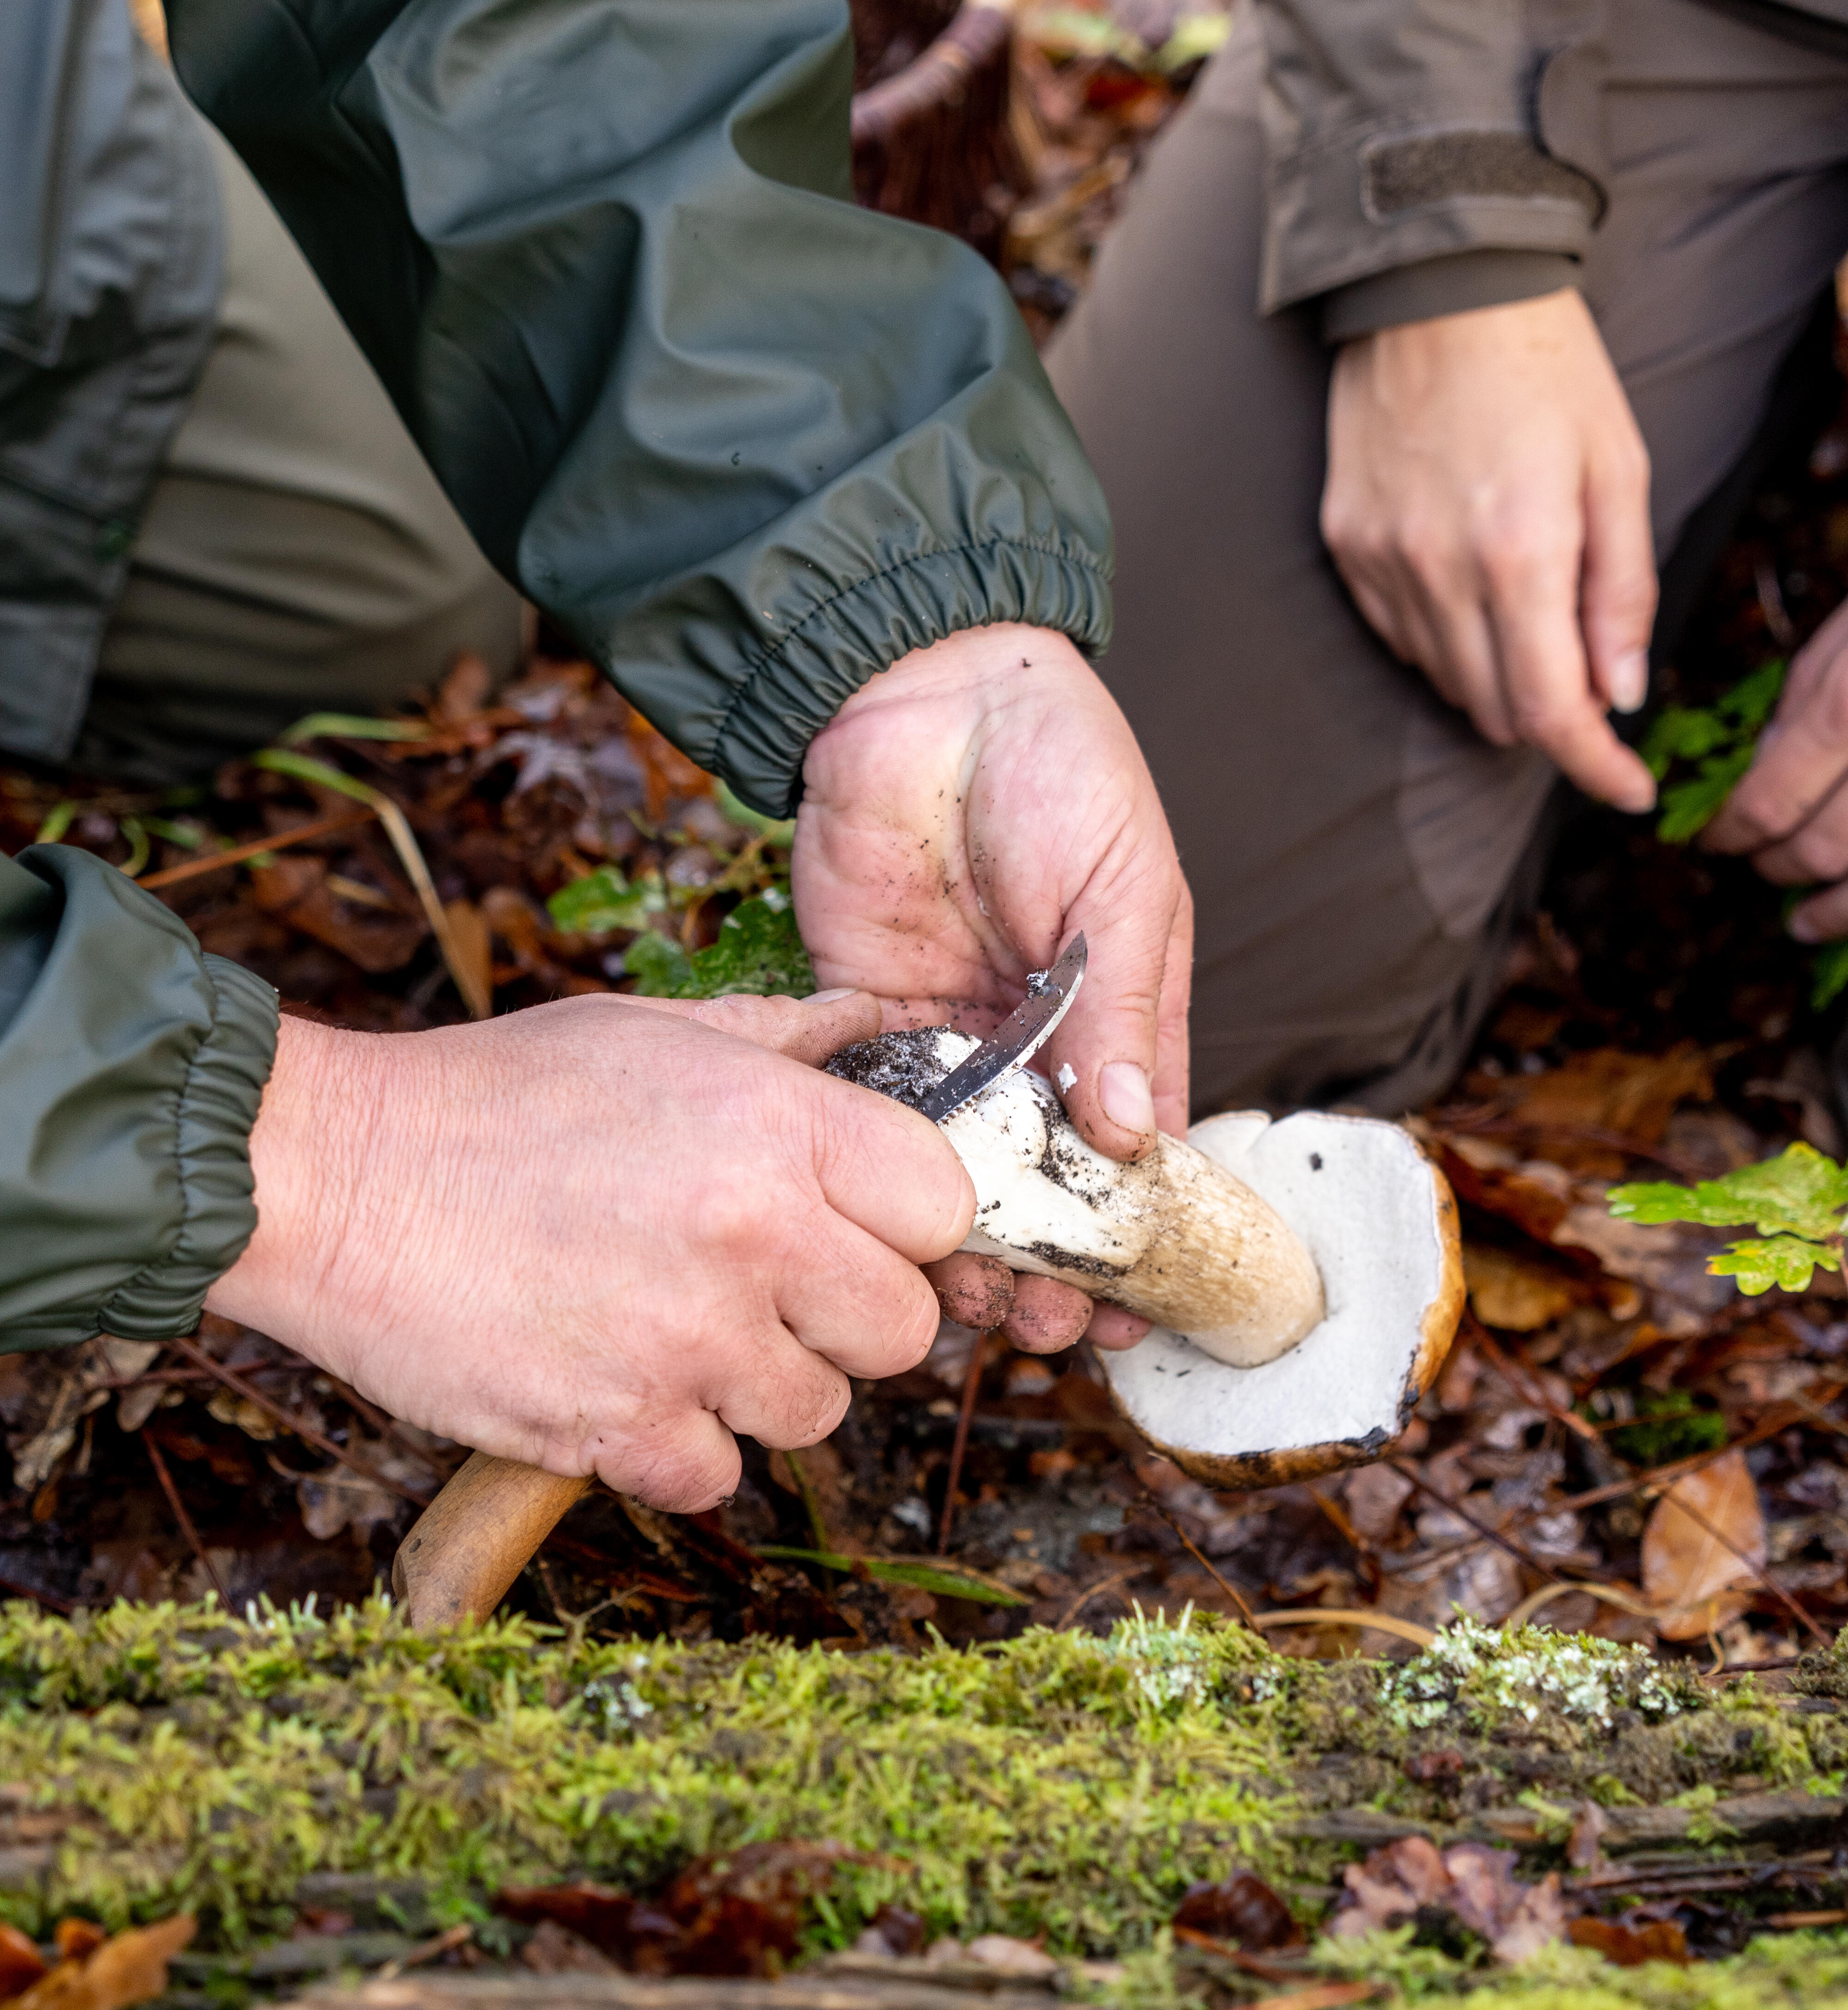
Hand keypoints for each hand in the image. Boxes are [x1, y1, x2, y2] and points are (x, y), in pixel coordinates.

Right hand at [205, 989, 973, 1511]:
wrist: (335, 1178)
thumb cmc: (490, 1098)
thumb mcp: (647, 1030)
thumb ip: (781, 1040)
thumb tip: (874, 1026)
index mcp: (777, 1126)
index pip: (945, 1207)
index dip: (907, 1227)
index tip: (855, 1231)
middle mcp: (754, 1233)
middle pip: (903, 1330)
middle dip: (843, 1321)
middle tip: (762, 1291)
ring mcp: (691, 1340)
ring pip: (815, 1413)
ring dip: (756, 1388)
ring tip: (667, 1326)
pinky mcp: (620, 1428)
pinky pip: (716, 1476)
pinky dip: (674, 1448)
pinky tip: (616, 1381)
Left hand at [794, 621, 1190, 1354]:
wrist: (926, 681)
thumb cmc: (1057, 764)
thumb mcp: (1119, 885)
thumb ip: (1119, 1014)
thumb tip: (1133, 1140)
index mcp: (1117, 1012)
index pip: (1133, 1149)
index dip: (1130, 1234)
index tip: (1125, 1313)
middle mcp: (1036, 1039)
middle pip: (1039, 1180)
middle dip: (1040, 1261)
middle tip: (1032, 1328)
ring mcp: (949, 1030)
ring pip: (953, 1168)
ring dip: (956, 1238)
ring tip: (959, 1301)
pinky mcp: (866, 1008)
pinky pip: (873, 1109)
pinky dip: (876, 1171)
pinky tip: (879, 1224)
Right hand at [1323, 291, 1658, 809]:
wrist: (1435, 288)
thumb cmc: (1545, 369)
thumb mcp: (1619, 470)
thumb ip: (1623, 592)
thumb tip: (1618, 696)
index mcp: (1519, 553)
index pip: (1552, 711)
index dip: (1595, 768)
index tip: (1628, 790)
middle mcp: (1437, 572)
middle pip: (1497, 711)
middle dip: (1553, 718)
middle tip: (1589, 678)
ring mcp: (1380, 562)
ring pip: (1446, 681)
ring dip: (1498, 679)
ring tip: (1530, 617)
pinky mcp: (1345, 545)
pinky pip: (1400, 637)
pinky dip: (1445, 641)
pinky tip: (1469, 590)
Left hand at [1704, 599, 1847, 931]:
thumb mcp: (1845, 637)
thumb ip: (1801, 706)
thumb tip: (1760, 768)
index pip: (1770, 801)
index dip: (1732, 833)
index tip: (1715, 840)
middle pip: (1823, 848)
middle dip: (1780, 866)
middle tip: (1761, 868)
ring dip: (1835, 912)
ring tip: (1806, 922)